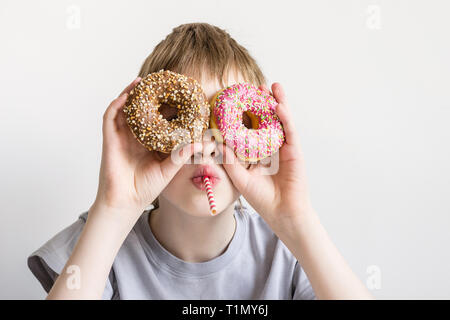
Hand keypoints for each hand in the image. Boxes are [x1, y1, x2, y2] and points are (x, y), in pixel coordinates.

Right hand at [93, 77, 198, 219]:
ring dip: (131, 94)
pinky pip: (110, 118)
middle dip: (149, 95)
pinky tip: (126, 96)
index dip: (166, 106)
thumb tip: (200, 143)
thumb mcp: (168, 169)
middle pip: (142, 110)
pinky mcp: (110, 140)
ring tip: (142, 81)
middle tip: (159, 80)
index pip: (159, 119)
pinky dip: (116, 105)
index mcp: (150, 142)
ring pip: (125, 109)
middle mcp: (135, 136)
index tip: (178, 94)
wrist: (125, 202)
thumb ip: (182, 155)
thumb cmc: (146, 188)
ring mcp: (122, 136)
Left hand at [221, 83, 313, 229]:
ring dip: (278, 102)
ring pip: (281, 121)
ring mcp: (285, 148)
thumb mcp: (240, 178)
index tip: (239, 98)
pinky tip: (279, 106)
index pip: (253, 128)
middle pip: (268, 120)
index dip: (248, 113)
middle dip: (264, 102)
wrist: (282, 213)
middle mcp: (272, 147)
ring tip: (272, 85)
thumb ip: (230, 162)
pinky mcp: (295, 152)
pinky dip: (285, 118)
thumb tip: (218, 144)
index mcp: (259, 152)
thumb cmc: (262, 199)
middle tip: (256, 86)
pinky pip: (289, 132)